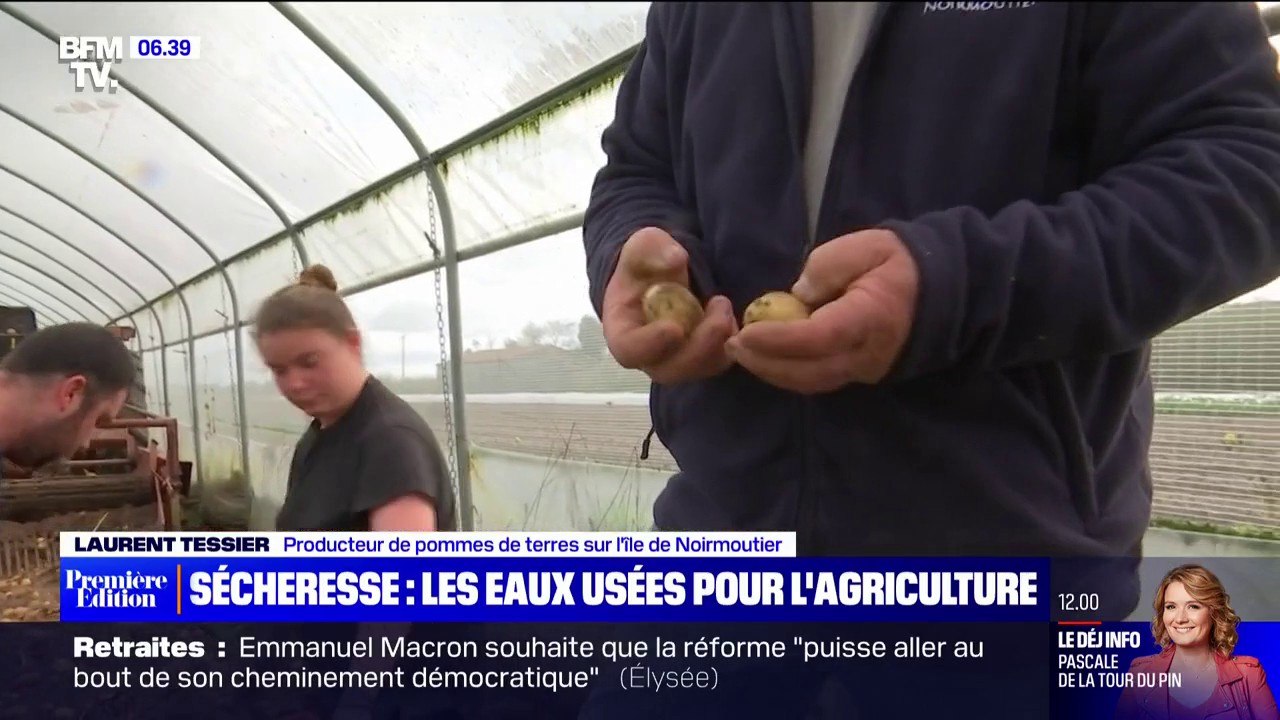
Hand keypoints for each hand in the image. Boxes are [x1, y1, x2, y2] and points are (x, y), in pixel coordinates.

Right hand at [602, 227, 737, 383]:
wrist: (663, 274)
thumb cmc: (645, 264)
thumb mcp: (643, 246)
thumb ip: (652, 250)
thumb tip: (675, 259)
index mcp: (623, 331)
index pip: (630, 350)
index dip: (650, 344)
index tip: (674, 327)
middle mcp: (648, 355)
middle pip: (670, 369)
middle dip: (699, 344)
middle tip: (719, 305)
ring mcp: (676, 360)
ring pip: (698, 369)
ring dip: (718, 342)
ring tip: (724, 305)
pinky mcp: (701, 358)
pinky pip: (718, 362)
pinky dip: (730, 344)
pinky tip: (731, 317)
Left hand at [726, 229, 918, 392]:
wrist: (936, 291)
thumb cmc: (896, 264)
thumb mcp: (865, 246)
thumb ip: (827, 266)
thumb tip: (797, 296)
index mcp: (872, 318)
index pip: (820, 337)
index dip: (780, 339)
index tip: (747, 331)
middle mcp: (868, 354)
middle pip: (810, 371)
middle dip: (766, 361)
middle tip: (733, 345)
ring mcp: (865, 370)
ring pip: (812, 382)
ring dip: (772, 371)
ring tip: (741, 352)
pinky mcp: (858, 375)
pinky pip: (818, 380)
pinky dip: (788, 372)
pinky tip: (765, 357)